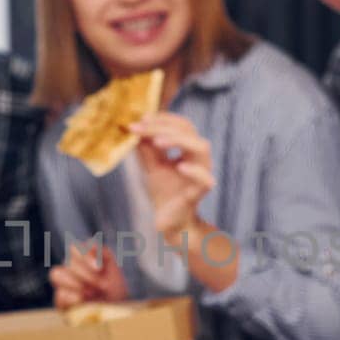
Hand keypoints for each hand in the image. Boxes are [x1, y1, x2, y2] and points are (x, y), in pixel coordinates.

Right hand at [50, 244, 128, 309]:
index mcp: (80, 259)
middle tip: (100, 285)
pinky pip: (58, 295)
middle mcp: (69, 270)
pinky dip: (71, 297)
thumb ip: (103, 253)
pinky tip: (82, 300)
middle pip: (67, 262)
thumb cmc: (114, 288)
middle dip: (85, 273)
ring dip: (74, 282)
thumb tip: (91, 245)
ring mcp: (63, 286)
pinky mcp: (61, 303)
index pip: (74, 249)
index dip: (85, 256)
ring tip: (91, 293)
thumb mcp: (113, 269)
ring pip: (56, 274)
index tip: (99, 268)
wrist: (116, 312)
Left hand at [130, 113, 214, 239]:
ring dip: (179, 140)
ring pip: (201, 147)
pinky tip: (180, 166)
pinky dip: (194, 171)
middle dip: (164, 126)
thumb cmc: (163, 192)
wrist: (168, 220)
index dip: (163, 119)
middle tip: (143, 128)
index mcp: (188, 149)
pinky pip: (205, 179)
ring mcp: (202, 173)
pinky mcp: (200, 191)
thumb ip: (145, 148)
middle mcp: (197, 157)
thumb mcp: (150, 166)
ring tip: (157, 142)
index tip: (141, 119)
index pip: (181, 125)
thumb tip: (134, 127)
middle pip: (189, 131)